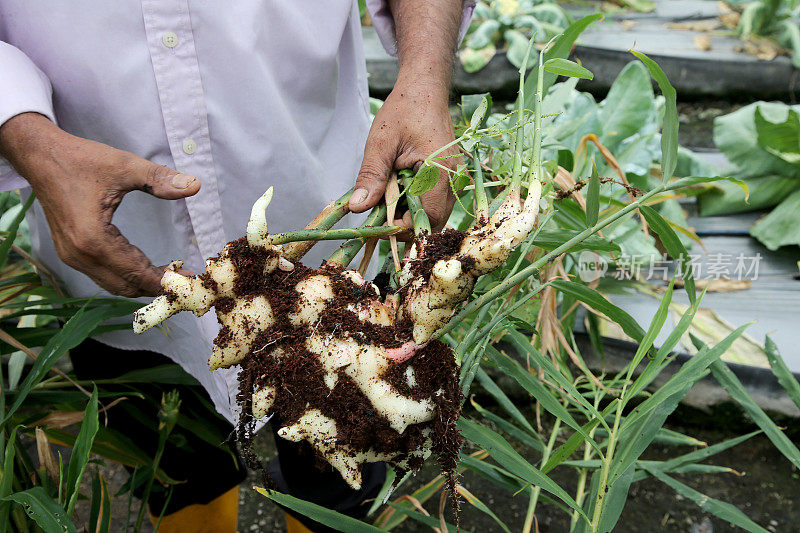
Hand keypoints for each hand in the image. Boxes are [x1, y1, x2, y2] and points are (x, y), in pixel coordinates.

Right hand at [0, 113, 199, 296]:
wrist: (40, 156)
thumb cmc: (80, 160)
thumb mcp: (125, 166)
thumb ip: (159, 179)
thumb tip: (194, 185)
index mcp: (93, 238)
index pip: (135, 272)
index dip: (164, 280)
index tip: (189, 280)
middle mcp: (79, 254)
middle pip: (125, 285)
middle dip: (156, 286)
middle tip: (183, 279)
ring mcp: (71, 256)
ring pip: (113, 283)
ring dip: (140, 282)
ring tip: (169, 274)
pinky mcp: (69, 252)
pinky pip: (102, 274)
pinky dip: (125, 275)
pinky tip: (144, 266)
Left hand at [349, 79, 459, 233]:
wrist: (424, 88)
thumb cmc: (405, 109)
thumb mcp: (381, 142)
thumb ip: (371, 175)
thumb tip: (358, 207)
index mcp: (439, 172)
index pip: (428, 218)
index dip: (404, 228)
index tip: (381, 224)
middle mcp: (453, 179)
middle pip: (434, 221)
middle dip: (407, 225)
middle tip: (381, 216)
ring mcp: (453, 178)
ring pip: (435, 213)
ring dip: (411, 214)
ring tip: (388, 201)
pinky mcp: (448, 176)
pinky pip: (435, 200)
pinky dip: (416, 203)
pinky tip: (398, 191)